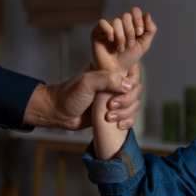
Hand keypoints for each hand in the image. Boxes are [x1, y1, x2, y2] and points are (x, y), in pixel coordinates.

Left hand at [24, 63, 141, 130]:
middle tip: (110, 105)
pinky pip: (130, 116)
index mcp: (109, 71)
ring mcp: (114, 98)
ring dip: (125, 112)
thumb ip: (107, 79)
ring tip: (109, 117)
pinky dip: (128, 121)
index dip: (131, 81)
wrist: (59, 113)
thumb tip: (128, 85)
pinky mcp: (113, 113)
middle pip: (136, 89)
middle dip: (127, 100)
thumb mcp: (87, 82)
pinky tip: (118, 125)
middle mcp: (114, 84)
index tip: (121, 90)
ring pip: (134, 104)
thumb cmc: (69, 95)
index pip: (132, 70)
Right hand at [91, 7, 156, 72]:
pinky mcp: (97, 31)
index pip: (134, 11)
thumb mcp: (143, 44)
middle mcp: (119, 23)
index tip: (139, 33)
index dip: (138, 20)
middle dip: (130, 32)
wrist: (116, 70)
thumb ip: (150, 30)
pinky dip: (109, 31)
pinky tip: (111, 41)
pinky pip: (102, 23)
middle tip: (129, 45)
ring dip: (121, 36)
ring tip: (120, 48)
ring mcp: (107, 26)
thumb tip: (147, 14)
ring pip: (116, 21)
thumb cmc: (128, 58)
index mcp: (130, 23)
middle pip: (126, 16)